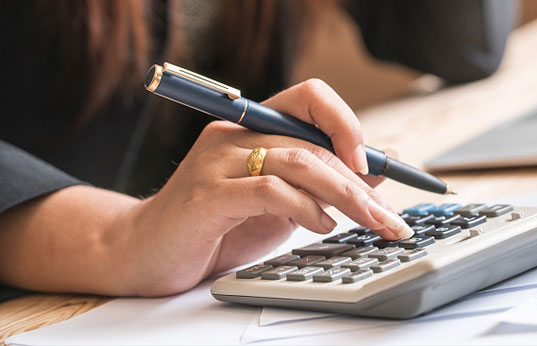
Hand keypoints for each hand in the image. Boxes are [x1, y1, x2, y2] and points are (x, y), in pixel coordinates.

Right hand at [0, 79, 411, 296]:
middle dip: (361, 182)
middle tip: (389, 215)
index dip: (347, 123)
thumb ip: (319, 183)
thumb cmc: (215, 226)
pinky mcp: (208, 195)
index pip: (310, 97)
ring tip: (368, 221)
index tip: (373, 162)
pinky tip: (321, 225)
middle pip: (315, 143)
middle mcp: (236, 136)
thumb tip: (377, 167)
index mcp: (253, 127)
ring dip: (345, 195)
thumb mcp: (280, 202)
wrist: (143, 253)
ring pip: (300, 161)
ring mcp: (219, 162)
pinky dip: (305, 208)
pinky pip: (271, 190)